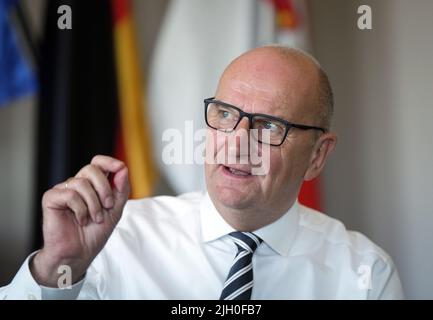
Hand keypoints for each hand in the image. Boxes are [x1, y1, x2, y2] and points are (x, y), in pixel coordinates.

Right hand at [31, 155, 129, 286]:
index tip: (120, 167)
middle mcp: (77, 184)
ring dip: (94, 204)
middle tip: (108, 206)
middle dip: (104, 188)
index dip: (108, 161)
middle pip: (91, 169)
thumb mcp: (115, 210)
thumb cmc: (95, 233)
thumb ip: (121, 189)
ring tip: (94, 218)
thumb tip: (123, 168)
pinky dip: (80, 210)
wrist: (79, 253)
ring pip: (82, 183)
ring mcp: (63, 190)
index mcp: (92, 185)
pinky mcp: (51, 198)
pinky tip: (80, 220)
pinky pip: (70, 194)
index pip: (97, 163)